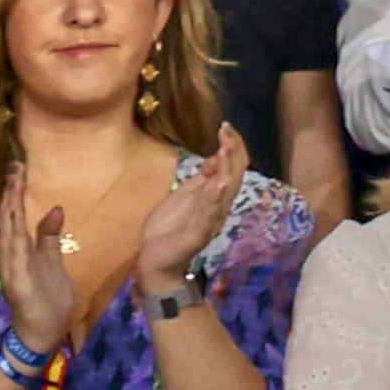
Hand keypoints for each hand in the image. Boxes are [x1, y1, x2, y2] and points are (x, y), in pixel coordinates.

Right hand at [0, 170, 75, 360]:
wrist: (44, 329)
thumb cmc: (47, 295)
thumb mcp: (52, 259)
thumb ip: (50, 235)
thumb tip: (56, 208)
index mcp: (20, 249)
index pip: (17, 215)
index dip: (16, 192)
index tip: (20, 168)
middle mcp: (11, 256)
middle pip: (9, 220)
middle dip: (11, 194)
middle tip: (15, 168)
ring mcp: (12, 269)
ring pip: (8, 235)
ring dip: (9, 212)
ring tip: (11, 188)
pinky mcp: (18, 285)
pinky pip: (14, 261)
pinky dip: (12, 245)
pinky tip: (14, 229)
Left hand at [132, 130, 244, 296]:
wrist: (155, 261)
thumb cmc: (168, 229)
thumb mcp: (184, 196)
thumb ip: (201, 179)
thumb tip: (216, 156)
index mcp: (214, 196)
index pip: (230, 167)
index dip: (231, 147)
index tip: (226, 127)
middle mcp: (218, 206)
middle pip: (233, 175)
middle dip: (232, 152)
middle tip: (228, 131)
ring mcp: (210, 219)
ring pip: (225, 191)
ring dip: (227, 169)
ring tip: (227, 149)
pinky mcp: (198, 233)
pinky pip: (210, 213)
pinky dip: (216, 198)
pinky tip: (220, 183)